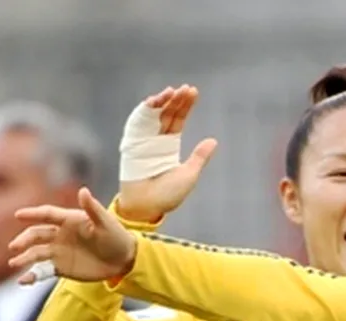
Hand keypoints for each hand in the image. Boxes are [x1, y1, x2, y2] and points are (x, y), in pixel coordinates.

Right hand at [8, 187, 137, 283]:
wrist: (124, 260)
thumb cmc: (116, 236)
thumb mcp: (106, 222)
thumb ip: (93, 208)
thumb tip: (83, 191)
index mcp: (68, 220)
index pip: (47, 215)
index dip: (33, 214)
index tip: (19, 215)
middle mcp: (59, 235)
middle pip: (36, 234)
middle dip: (24, 239)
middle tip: (15, 246)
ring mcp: (58, 251)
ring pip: (36, 253)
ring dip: (24, 257)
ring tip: (15, 263)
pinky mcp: (60, 267)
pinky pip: (42, 270)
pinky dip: (32, 275)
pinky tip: (24, 280)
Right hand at [116, 85, 217, 223]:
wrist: (148, 206)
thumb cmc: (168, 195)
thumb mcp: (189, 174)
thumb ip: (199, 157)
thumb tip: (213, 140)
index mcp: (170, 145)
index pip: (178, 120)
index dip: (185, 106)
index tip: (193, 91)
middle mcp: (156, 139)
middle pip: (167, 113)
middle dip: (176, 100)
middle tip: (187, 89)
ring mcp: (143, 140)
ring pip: (153, 115)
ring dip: (162, 101)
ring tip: (173, 91)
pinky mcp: (132, 143)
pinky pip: (137, 122)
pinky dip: (145, 110)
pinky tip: (156, 100)